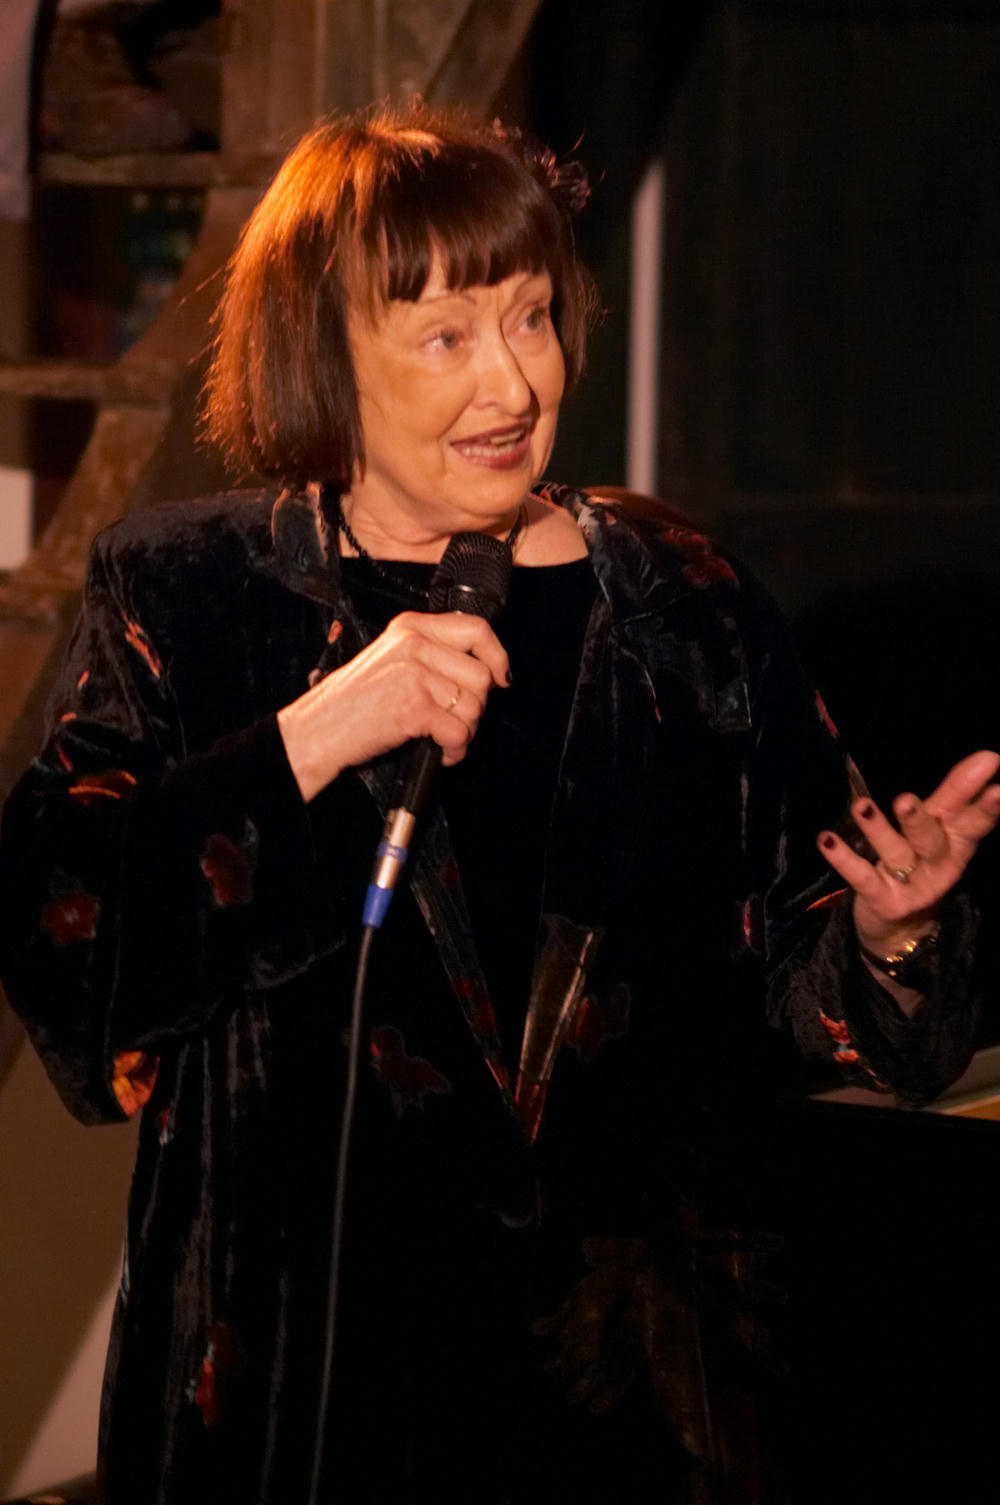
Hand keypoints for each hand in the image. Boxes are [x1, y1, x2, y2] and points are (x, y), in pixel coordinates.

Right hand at [277, 610, 509, 800]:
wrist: (319, 729)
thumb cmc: (352, 701)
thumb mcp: (391, 658)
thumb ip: (432, 653)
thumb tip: (483, 668)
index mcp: (411, 627)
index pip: (475, 628)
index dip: (497, 656)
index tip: (501, 677)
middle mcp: (414, 645)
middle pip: (481, 675)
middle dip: (474, 706)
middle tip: (453, 719)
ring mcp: (414, 674)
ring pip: (473, 706)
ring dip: (464, 731)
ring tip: (441, 737)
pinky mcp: (414, 707)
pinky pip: (459, 732)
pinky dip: (454, 750)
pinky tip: (439, 750)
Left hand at [817, 749, 999, 954]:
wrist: (900, 927)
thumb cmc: (922, 862)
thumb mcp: (941, 827)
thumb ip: (956, 793)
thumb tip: (988, 755)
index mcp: (956, 844)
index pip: (973, 821)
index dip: (985, 805)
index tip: (995, 782)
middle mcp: (937, 865)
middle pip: (931, 840)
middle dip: (918, 820)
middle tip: (905, 800)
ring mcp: (909, 884)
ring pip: (895, 854)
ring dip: (877, 830)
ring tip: (861, 806)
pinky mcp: (882, 899)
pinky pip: (860, 876)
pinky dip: (843, 858)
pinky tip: (825, 839)